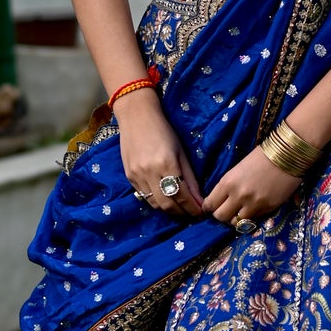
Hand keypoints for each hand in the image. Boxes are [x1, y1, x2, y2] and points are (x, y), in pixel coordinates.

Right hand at [114, 92, 203, 215]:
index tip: (201, 212)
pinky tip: (164, 198)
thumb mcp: (181, 152)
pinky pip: (144, 196)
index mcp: (167, 164)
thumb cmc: (163, 130)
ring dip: (169, 209)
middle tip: (191, 213)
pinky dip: (156, 201)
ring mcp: (137, 176)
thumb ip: (190, 177)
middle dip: (182, 212)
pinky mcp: (129, 177)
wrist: (136, 117)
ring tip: (179, 208)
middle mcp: (150, 173)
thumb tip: (200, 199)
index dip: (192, 207)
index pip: (182, 196)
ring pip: (155, 204)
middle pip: (168, 205)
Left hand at [201, 147, 302, 228]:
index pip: (210, 204)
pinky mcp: (267, 209)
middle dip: (221, 215)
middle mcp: (238, 195)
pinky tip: (254, 207)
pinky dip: (251, 216)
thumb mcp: (238, 169)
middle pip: (220, 217)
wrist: (287, 155)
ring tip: (241, 211)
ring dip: (236, 218)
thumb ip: (229, 185)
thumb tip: (222, 199)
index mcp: (228, 182)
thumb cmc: (261, 157)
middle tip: (226, 210)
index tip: (212, 206)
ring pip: (236, 223)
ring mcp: (253, 204)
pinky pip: (253, 219)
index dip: (209, 207)